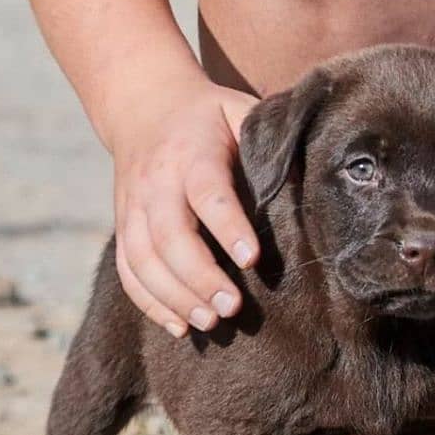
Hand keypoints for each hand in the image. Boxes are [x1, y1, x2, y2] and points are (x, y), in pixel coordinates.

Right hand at [113, 78, 259, 336]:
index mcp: (191, 154)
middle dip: (199, 276)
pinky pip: (128, 271)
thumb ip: (268, 143)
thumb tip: (311, 178)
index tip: (253, 260)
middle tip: (232, 308)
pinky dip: (150, 303)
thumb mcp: (240, 112)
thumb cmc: (210, 118)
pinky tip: (180, 328)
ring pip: (143, 259)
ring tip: (209, 322)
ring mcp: (132, 208)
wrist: (144, 106)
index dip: (229, 227)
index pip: (208, 194)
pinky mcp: (123, 228)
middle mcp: (156, 183)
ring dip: (174, 296)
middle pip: (169, 236)